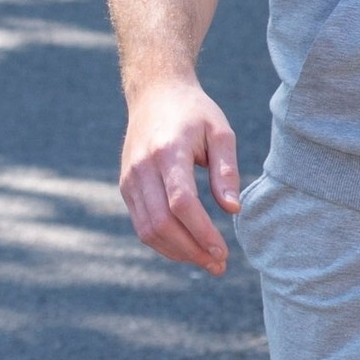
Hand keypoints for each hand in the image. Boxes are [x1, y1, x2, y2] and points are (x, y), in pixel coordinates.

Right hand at [119, 80, 241, 275]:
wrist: (155, 95)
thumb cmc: (195, 113)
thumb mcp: (220, 131)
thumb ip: (227, 170)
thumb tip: (233, 210)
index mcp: (168, 151)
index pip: (181, 202)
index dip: (202, 231)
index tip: (223, 250)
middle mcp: (142, 168)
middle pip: (161, 223)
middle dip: (191, 250)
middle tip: (219, 265)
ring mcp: (129, 179)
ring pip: (147, 230)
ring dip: (177, 252)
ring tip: (207, 262)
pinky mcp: (126, 187)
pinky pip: (141, 224)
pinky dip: (163, 242)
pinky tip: (188, 248)